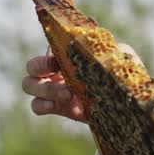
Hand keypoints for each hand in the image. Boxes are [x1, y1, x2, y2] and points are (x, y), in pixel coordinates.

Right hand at [21, 43, 142, 122]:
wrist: (123, 104)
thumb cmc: (121, 75)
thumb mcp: (123, 58)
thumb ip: (115, 50)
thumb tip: (107, 47)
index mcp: (68, 54)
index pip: (49, 47)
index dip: (49, 51)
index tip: (59, 58)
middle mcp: (56, 70)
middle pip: (32, 66)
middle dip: (40, 67)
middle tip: (57, 72)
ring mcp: (53, 89)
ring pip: (29, 85)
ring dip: (44, 89)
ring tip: (67, 94)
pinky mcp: (56, 107)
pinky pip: (36, 106)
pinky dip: (41, 105)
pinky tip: (55, 105)